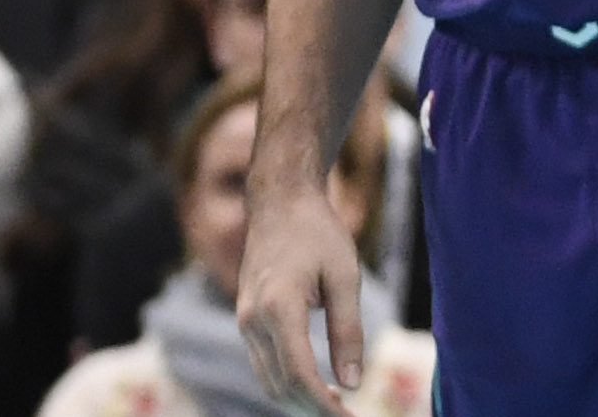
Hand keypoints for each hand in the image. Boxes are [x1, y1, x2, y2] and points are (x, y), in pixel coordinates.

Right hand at [237, 169, 370, 416]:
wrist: (280, 202)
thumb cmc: (318, 233)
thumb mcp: (345, 277)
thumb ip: (348, 331)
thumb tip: (354, 384)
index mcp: (278, 307)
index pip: (299, 375)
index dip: (324, 405)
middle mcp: (252, 320)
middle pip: (279, 386)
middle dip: (312, 409)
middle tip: (348, 415)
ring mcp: (243, 322)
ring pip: (267, 380)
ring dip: (299, 399)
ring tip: (338, 403)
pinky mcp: (245, 320)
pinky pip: (263, 365)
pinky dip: (287, 381)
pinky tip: (319, 382)